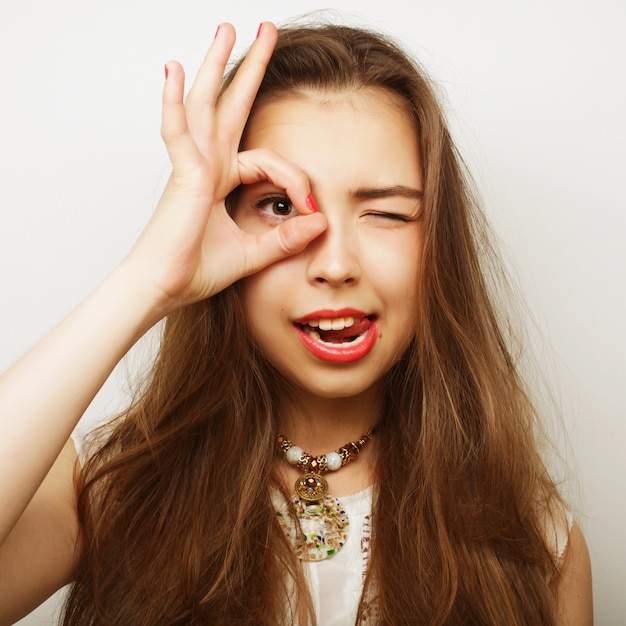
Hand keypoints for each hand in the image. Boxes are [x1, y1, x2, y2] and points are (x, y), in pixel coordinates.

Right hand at [121, 22, 326, 314]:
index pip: (267, 161)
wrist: (164, 290)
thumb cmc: (195, 272)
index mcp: (221, 181)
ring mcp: (192, 166)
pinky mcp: (183, 176)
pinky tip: (172, 69)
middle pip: (229, 107)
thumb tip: (321, 223)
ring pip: (205, 105)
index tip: (312, 209)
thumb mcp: (254, 253)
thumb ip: (286, 239)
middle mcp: (207, 166)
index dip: (295, 180)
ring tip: (227, 29)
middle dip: (248, 69)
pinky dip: (173, 102)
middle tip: (264, 30)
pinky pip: (177, 132)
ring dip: (216, 66)